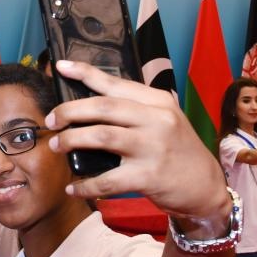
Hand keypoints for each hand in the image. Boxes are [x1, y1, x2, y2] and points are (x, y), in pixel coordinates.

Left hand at [45, 60, 229, 220]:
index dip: (85, 73)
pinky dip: (85, 186)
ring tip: (56, 146)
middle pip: (102, 107)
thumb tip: (88, 105)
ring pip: (101, 136)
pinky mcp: (148, 176)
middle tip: (51, 120)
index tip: (61, 67)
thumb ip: (135, 110)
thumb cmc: (177, 151)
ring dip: (71, 140)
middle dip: (69, 111)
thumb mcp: (165, 121)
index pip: (116, 83)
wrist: (205, 187)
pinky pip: (107, 180)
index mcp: (159, 102)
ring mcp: (153, 147)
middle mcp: (157, 120)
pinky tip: (73, 188)